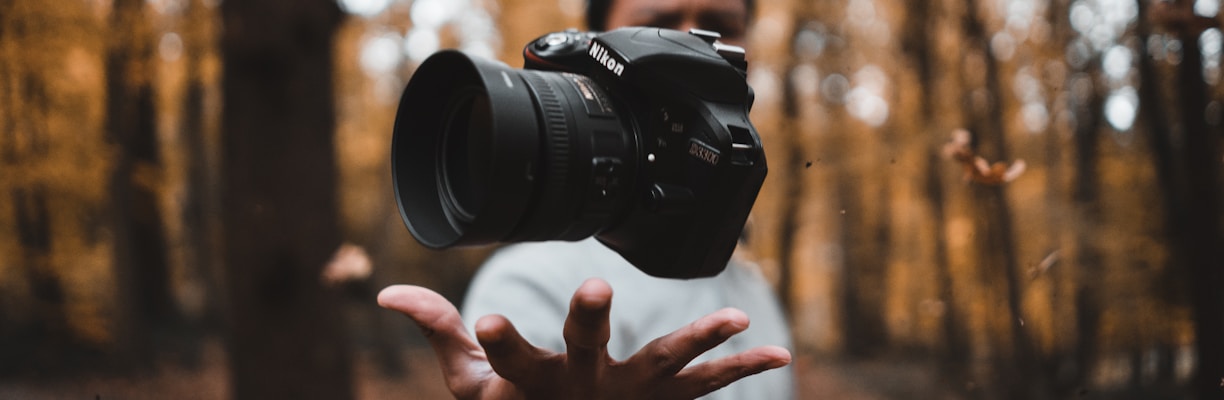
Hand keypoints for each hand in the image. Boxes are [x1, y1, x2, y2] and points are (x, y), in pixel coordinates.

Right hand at [377, 278, 790, 399]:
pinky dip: (741, 369)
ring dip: (697, 341)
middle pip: (584, 352)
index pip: (506, 358)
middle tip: (599, 289)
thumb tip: (386, 292)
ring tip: (733, 317)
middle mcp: (582, 391)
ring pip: (662, 366)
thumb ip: (438, 332)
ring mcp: (627, 398)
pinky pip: (705, 387)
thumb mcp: (470, 384)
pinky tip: (779, 352)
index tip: (486, 317)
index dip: (498, 341)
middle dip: (590, 321)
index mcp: (531, 384)